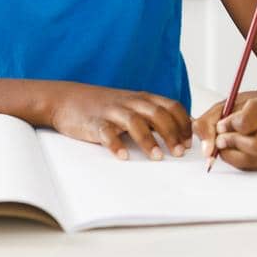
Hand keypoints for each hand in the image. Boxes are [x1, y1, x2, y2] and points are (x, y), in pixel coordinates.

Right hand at [48, 82, 193, 160]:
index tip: (189, 142)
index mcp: (143, 98)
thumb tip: (179, 135)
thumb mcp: (132, 106)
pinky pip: (107, 132)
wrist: (67, 98)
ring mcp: (112, 111)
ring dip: (148, 140)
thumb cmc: (105, 107)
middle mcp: (130, 102)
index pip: (171, 106)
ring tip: (157, 157)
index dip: (183, 124)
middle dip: (171, 133)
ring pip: (135, 122)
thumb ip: (152, 116)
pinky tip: (123, 157)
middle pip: (157, 114)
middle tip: (179, 153)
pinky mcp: (95, 122)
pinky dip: (116, 145)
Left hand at [194, 90, 256, 170]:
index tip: (221, 124)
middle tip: (221, 139)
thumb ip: (209, 122)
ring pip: (253, 160)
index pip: (247, 122)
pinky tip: (237, 150)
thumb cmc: (250, 106)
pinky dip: (239, 161)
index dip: (229, 126)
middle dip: (231, 144)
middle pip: (255, 145)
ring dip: (232, 154)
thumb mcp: (226, 104)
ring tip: (227, 144)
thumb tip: (207, 150)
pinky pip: (253, 168)